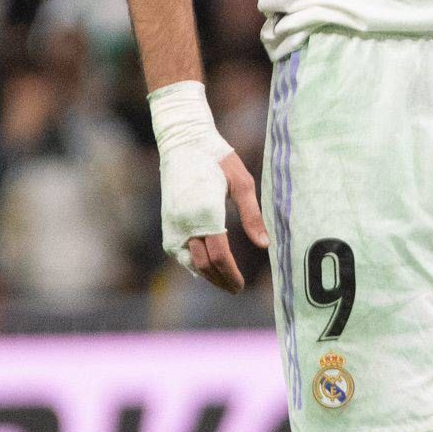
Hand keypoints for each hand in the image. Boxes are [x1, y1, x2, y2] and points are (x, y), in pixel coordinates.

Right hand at [175, 150, 269, 293]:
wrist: (183, 143)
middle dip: (220, 280)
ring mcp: (172, 224)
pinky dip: (192, 263)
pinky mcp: (167, 222)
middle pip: (203, 264)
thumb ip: (253, 216)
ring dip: (206, 275)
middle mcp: (185, 223)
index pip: (219, 257)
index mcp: (206, 214)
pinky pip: (178, 252)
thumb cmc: (218, 160)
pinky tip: (205, 268)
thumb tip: (265, 245)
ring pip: (188, 261)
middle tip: (235, 288)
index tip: (241, 286)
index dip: (231, 275)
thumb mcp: (242, 183)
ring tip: (223, 281)